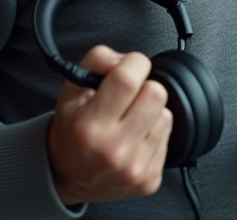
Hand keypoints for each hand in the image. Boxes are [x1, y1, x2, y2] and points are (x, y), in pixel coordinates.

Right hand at [47, 45, 172, 205]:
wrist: (68, 178)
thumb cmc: (71, 133)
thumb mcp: (71, 91)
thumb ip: (95, 62)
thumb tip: (123, 57)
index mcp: (90, 125)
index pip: (128, 78)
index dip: (134, 63)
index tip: (129, 67)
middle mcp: (113, 149)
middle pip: (156, 93)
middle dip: (145, 88)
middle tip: (129, 98)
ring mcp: (134, 167)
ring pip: (166, 115)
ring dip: (151, 113)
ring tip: (130, 121)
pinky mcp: (150, 179)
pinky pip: (168, 138)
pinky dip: (154, 134)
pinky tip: (135, 139)